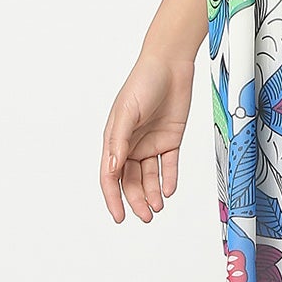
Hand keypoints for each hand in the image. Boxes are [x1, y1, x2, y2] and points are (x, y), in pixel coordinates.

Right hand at [101, 46, 197, 223]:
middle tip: (146, 217)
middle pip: (131, 181)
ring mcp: (151, 143)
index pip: (111, 176)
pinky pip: (169, 165)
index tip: (119, 217)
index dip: (113, 198)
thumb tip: (114, 168)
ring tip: (158, 207)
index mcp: (115, 139)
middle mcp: (132, 144)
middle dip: (136, 200)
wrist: (171, 65)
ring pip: (149, 177)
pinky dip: (169, 179)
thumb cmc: (143, 83)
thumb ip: (120, 141)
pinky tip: (169, 190)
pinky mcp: (171, 140)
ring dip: (152, 194)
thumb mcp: (127, 112)